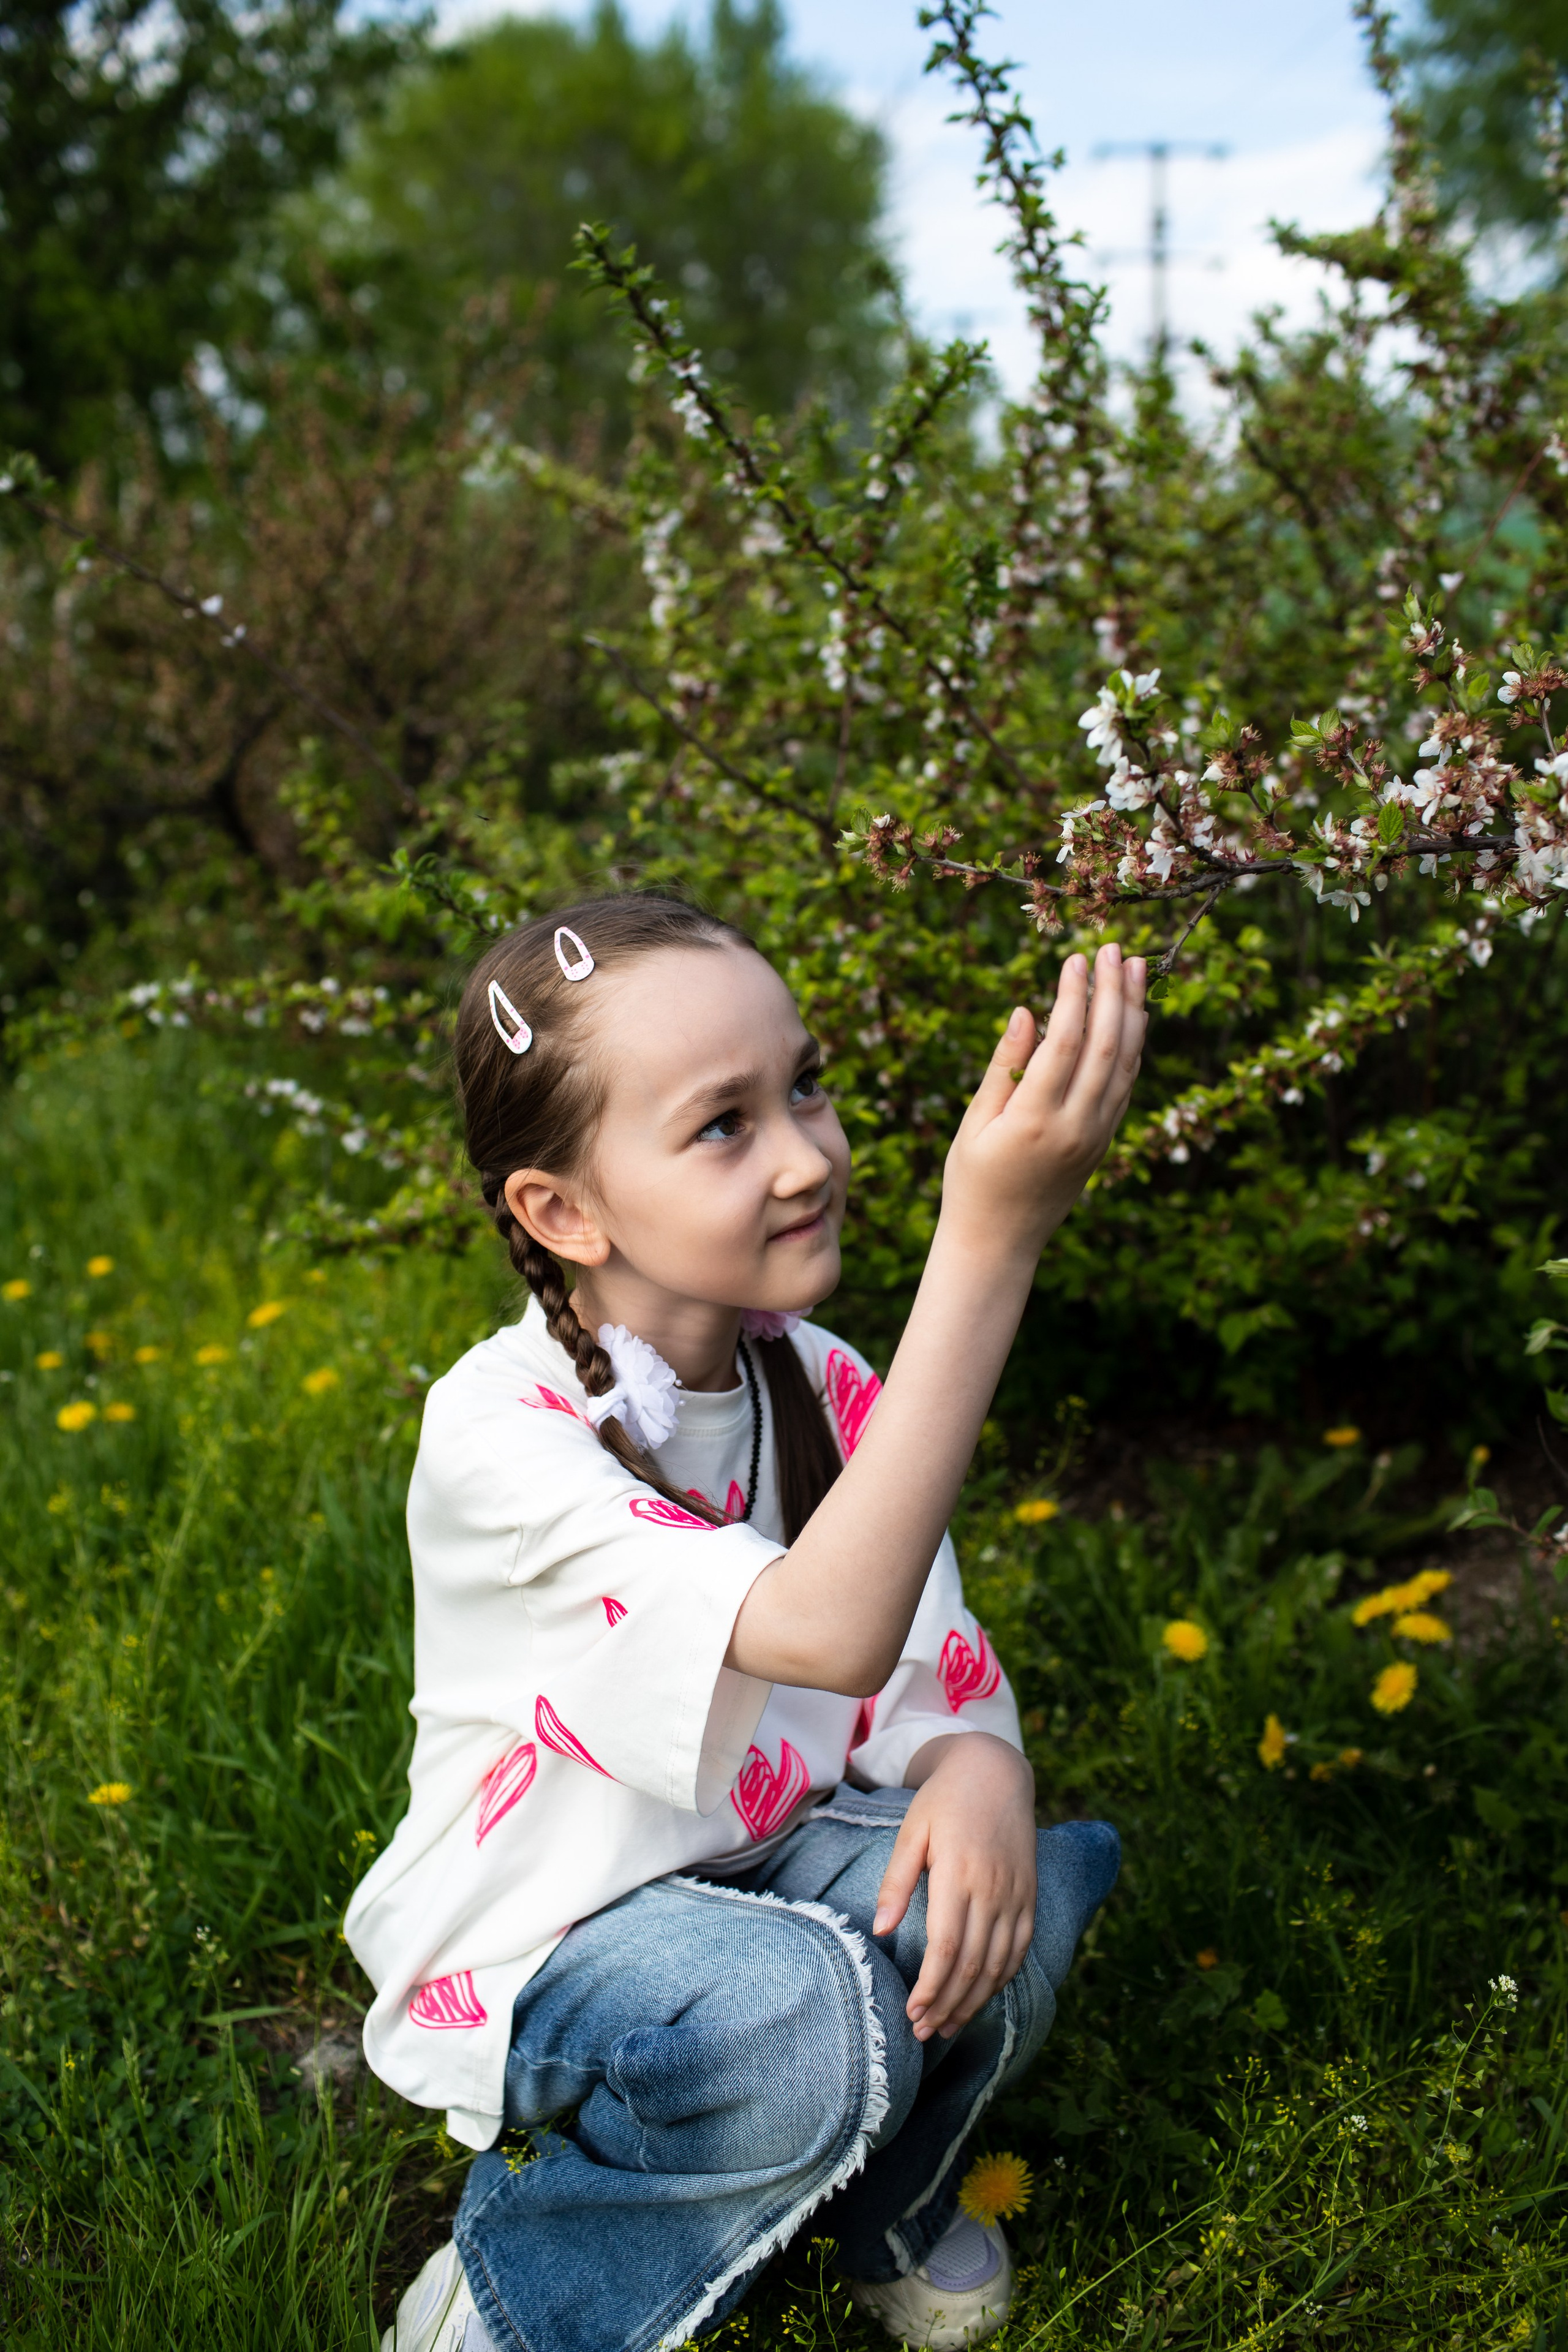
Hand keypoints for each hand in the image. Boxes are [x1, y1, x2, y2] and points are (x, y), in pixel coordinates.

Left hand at [872, 1733, 1037, 2042]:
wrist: (996, 1772)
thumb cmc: (944, 1800)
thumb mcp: (912, 1831)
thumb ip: (897, 1881)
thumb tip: (882, 1930)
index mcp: (959, 1876)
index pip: (947, 1950)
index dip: (930, 1989)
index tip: (911, 2013)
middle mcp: (993, 1891)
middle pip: (972, 1966)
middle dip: (948, 2006)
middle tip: (924, 2033)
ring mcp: (1016, 1896)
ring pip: (998, 1965)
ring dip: (974, 2002)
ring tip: (949, 2027)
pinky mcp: (1029, 1896)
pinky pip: (1020, 1948)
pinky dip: (1002, 1979)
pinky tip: (983, 1996)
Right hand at [940, 942, 1145, 1266]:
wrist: (999, 1241)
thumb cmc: (973, 1181)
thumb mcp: (974, 1123)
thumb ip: (1004, 1067)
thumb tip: (1026, 1011)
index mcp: (1035, 1119)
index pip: (1065, 1043)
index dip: (1074, 996)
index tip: (1075, 958)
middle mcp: (1076, 1126)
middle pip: (1106, 1045)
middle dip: (1113, 992)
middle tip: (1114, 948)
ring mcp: (1097, 1136)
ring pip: (1125, 1064)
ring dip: (1134, 1012)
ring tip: (1136, 969)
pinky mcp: (1104, 1141)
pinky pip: (1126, 1085)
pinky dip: (1133, 1046)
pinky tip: (1134, 1017)